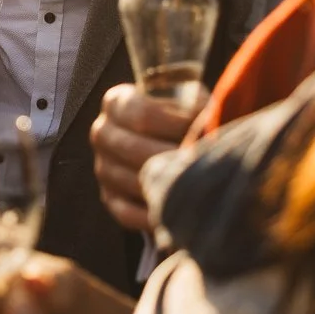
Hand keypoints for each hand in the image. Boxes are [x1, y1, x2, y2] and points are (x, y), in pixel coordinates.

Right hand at [91, 84, 196, 232]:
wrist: (161, 138)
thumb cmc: (180, 115)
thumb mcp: (185, 99)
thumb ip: (194, 107)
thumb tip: (211, 126)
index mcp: (116, 102)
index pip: (143, 113)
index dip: (178, 122)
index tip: (205, 127)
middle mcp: (102, 133)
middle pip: (139, 151)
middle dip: (176, 157)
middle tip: (206, 162)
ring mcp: (103, 168)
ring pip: (135, 182)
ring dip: (168, 186)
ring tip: (199, 183)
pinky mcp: (109, 198)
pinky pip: (128, 213)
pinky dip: (153, 215)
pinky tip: (179, 211)